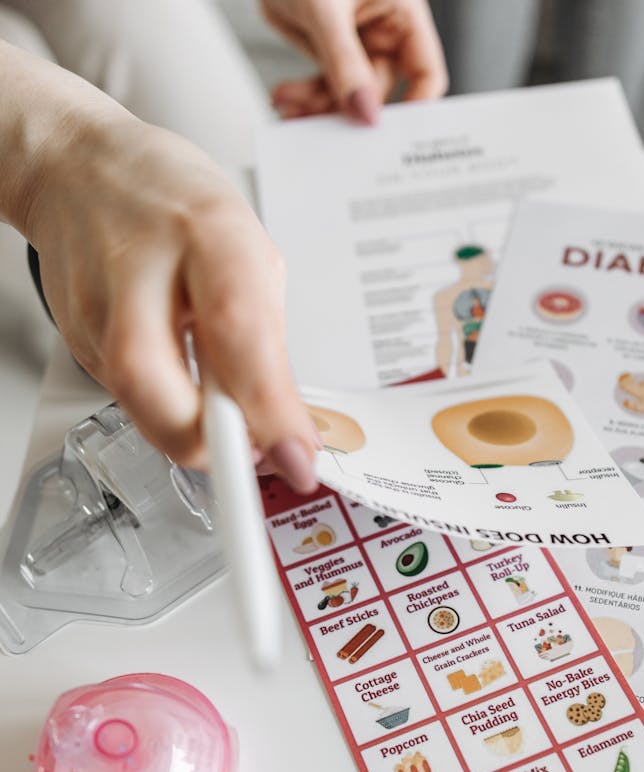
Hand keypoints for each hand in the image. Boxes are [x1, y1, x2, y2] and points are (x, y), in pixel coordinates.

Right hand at [23, 110, 318, 491]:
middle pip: (161, 389)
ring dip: (191, 435)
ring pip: (139, 407)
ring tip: (223, 417)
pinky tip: (183, 384)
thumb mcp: (250, 253)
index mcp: (207, 235)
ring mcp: (96, 309)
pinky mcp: (75, 340)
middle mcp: (141, 272)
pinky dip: (166, 410)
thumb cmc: (175, 205)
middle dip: (213, 443)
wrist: (82, 171)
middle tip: (251, 451)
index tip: (296, 456)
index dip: (268, 409)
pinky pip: (129, 400)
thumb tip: (283, 423)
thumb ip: (266, 340)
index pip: (239, 336)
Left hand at [262, 0, 446, 122]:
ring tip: (291, 106)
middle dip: (347, 109)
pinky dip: (305, 96)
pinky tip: (287, 98)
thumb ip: (345, 63)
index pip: (426, 73)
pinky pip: (325, 86)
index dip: (415, 107)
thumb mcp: (326, 10)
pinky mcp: (330, 51)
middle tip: (321, 124)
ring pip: (347, 96)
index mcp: (402, 13)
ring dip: (318, 106)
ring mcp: (357, 44)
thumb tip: (365, 111)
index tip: (390, 133)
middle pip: (379, 93)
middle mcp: (384, 31)